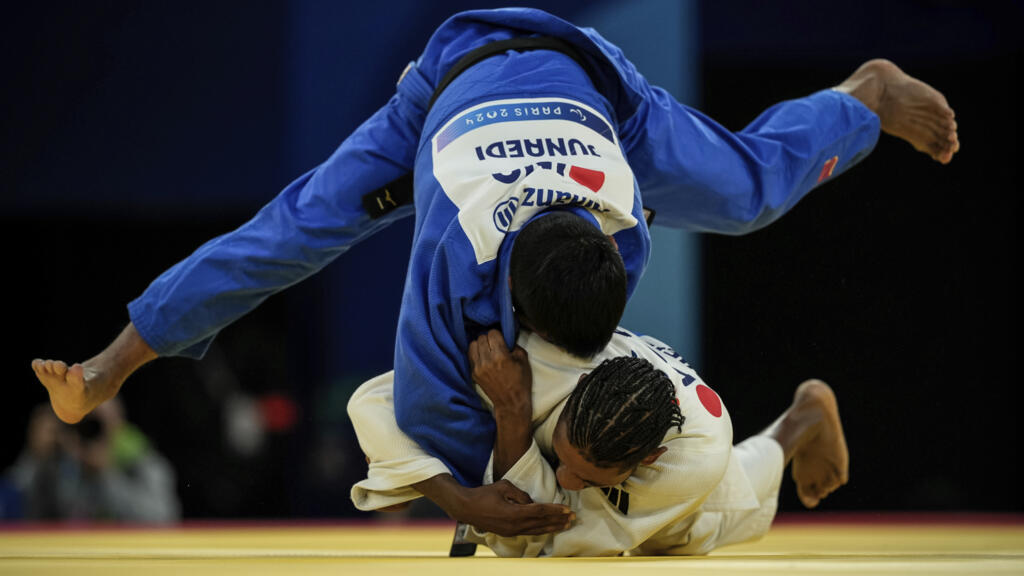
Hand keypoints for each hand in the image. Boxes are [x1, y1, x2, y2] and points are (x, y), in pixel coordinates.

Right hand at [415, 474, 573, 536]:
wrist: (466, 508)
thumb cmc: (484, 494)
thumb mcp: (503, 487)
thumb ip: (521, 494)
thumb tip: (532, 502)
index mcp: (514, 513)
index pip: (540, 511)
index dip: (555, 510)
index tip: (567, 509)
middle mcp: (514, 525)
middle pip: (542, 523)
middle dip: (559, 520)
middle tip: (573, 518)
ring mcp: (511, 531)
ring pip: (537, 530)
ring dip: (553, 527)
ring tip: (566, 525)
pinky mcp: (508, 532)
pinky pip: (529, 531)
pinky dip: (542, 529)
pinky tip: (549, 528)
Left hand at [468, 330, 530, 421]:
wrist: (511, 403)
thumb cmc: (520, 382)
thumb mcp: (524, 360)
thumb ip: (514, 345)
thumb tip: (505, 338)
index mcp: (501, 356)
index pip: (492, 333)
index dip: (498, 334)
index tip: (501, 339)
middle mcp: (487, 361)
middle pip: (481, 337)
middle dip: (489, 339)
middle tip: (495, 345)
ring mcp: (478, 368)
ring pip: (473, 345)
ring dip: (480, 345)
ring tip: (488, 350)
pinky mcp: (473, 373)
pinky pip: (471, 356)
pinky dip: (476, 354)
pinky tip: (484, 358)